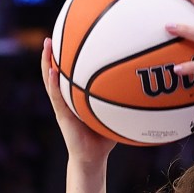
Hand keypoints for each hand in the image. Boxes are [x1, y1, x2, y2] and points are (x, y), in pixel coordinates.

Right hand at [40, 38, 115, 165]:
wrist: (92, 158)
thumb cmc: (104, 137)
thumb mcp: (116, 115)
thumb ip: (125, 102)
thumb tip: (146, 89)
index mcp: (76, 97)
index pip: (70, 73)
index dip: (67, 57)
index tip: (69, 38)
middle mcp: (66, 99)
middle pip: (56, 71)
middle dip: (53, 53)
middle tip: (52, 34)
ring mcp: (62, 106)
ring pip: (50, 80)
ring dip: (47, 61)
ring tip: (47, 43)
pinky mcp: (62, 115)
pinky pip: (56, 96)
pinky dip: (53, 83)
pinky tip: (52, 71)